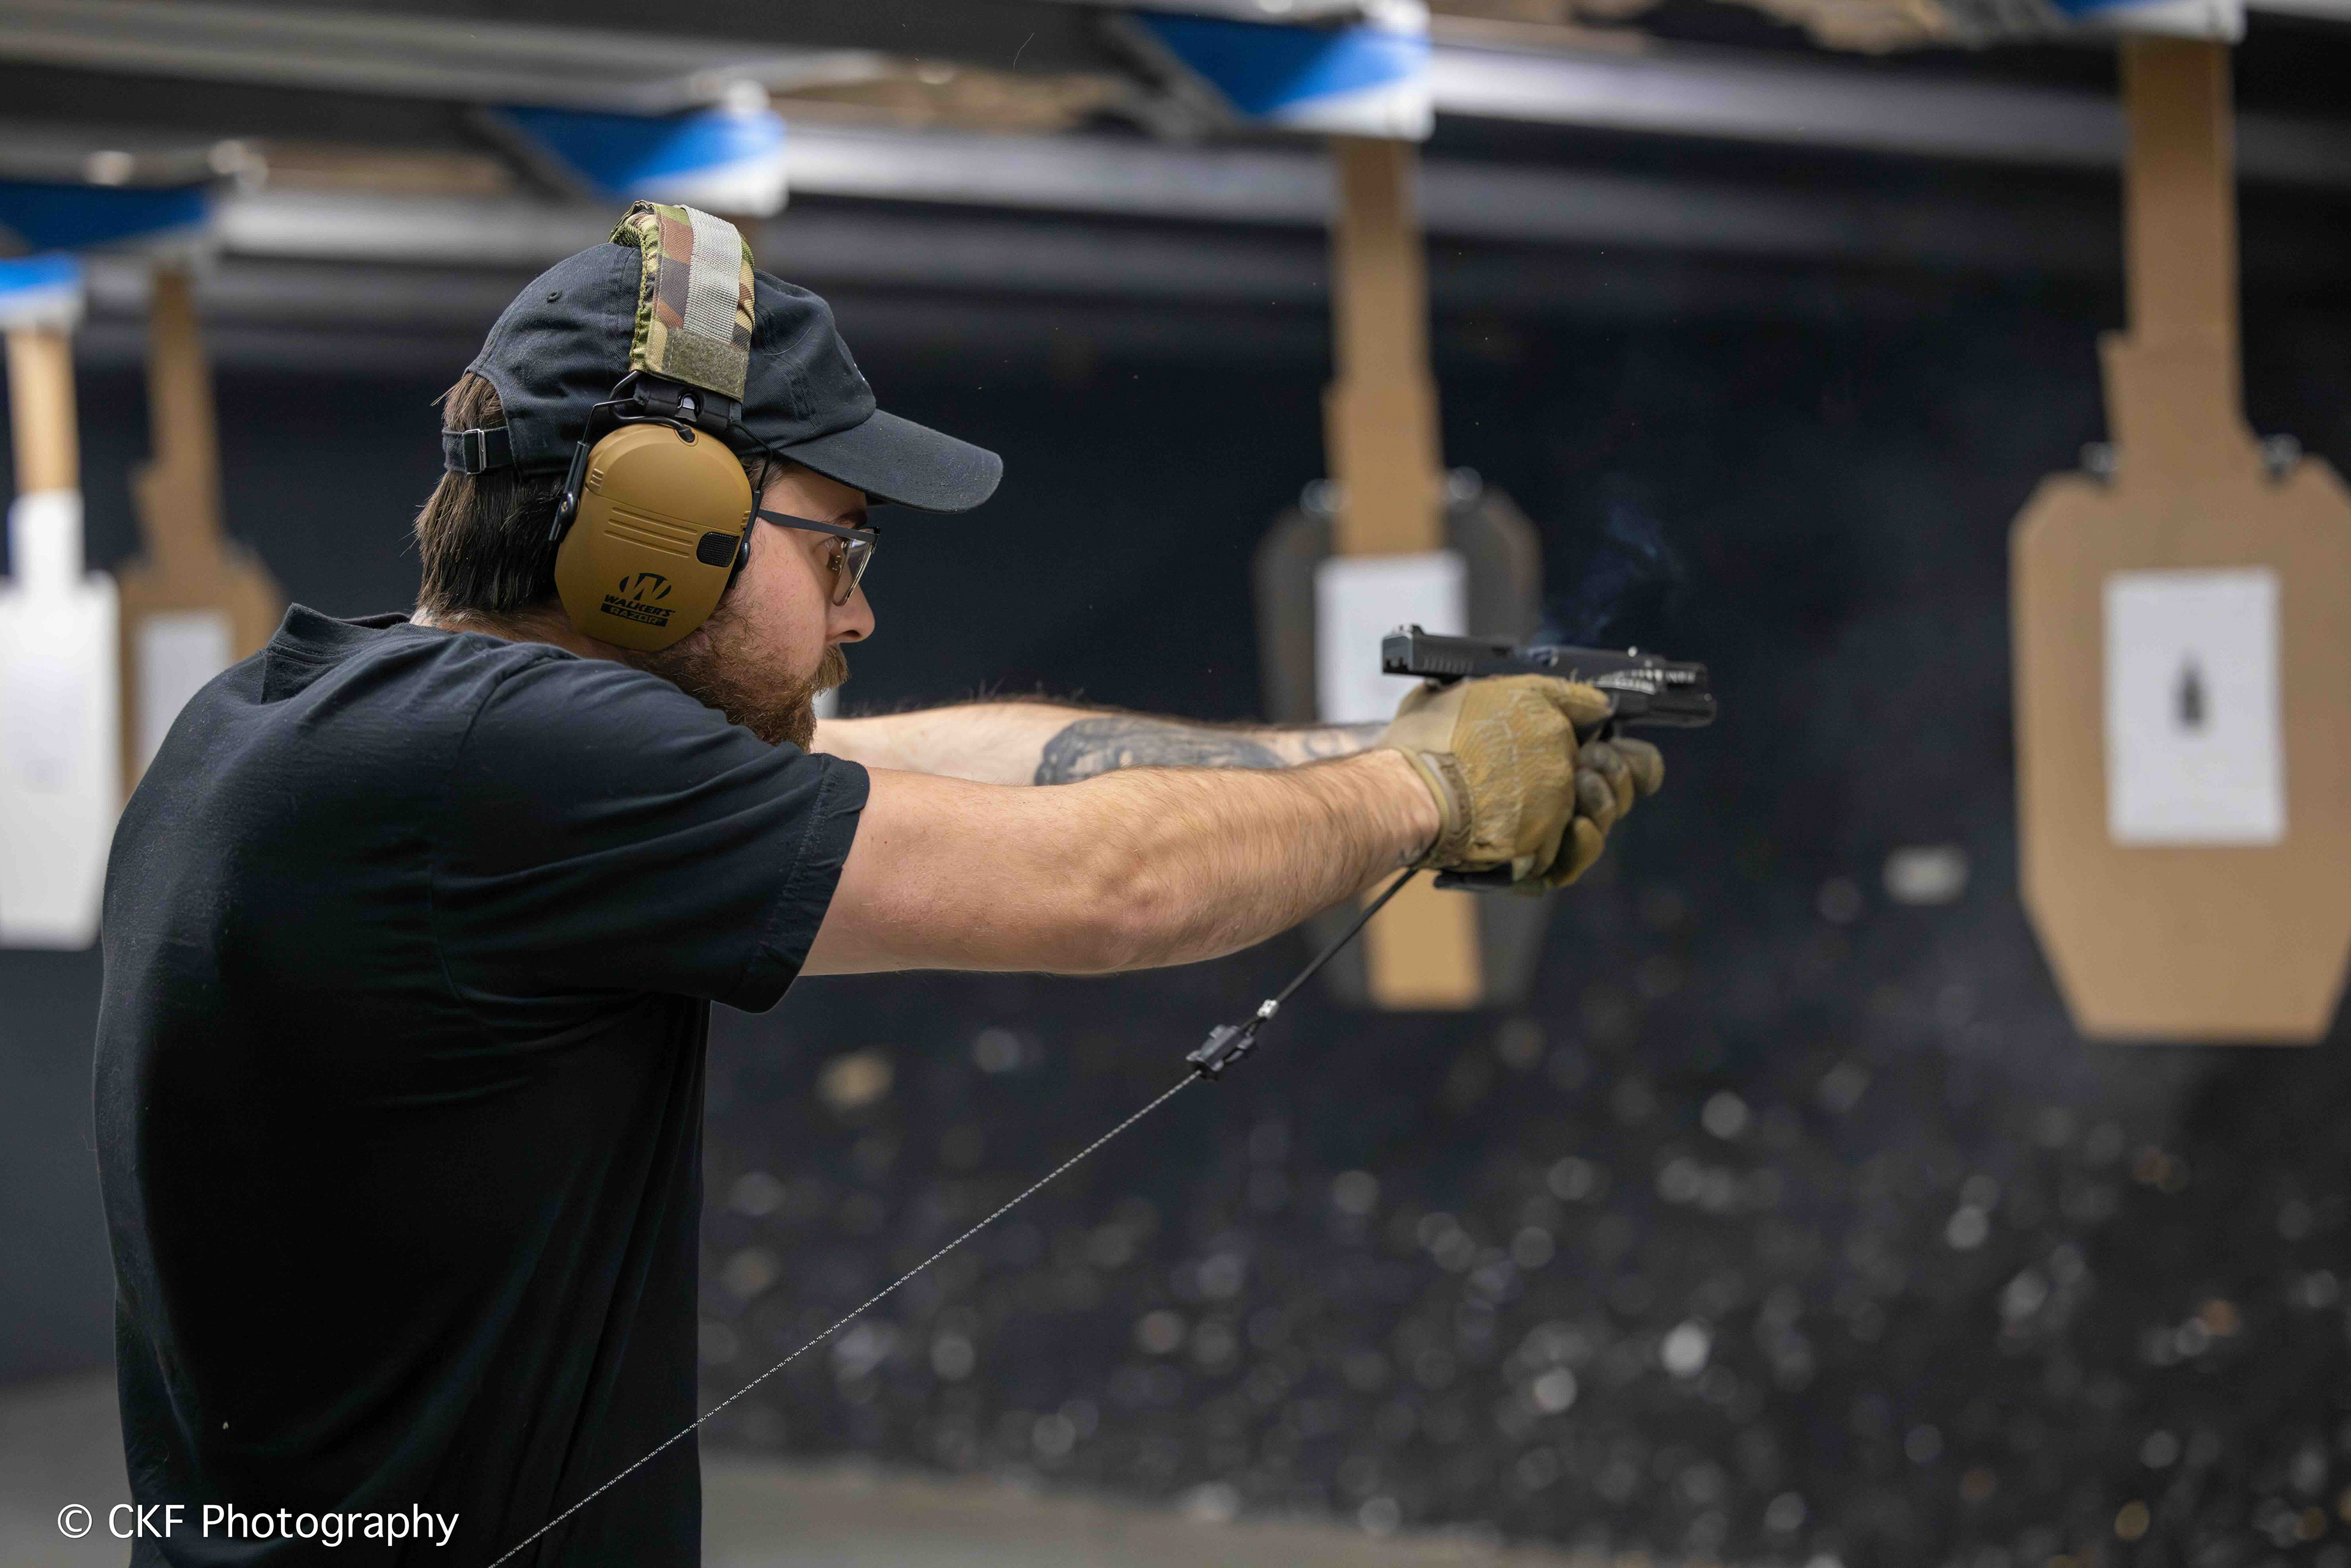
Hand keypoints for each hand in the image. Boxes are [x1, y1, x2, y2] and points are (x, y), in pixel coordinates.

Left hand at [1379, 675, 1663, 885]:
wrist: (1420, 784)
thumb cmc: (1456, 734)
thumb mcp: (1517, 694)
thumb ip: (1565, 697)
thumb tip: (1601, 704)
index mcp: (1548, 750)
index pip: (1613, 761)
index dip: (1631, 758)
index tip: (1618, 745)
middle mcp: (1547, 791)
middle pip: (1616, 794)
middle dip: (1617, 775)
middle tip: (1589, 763)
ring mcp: (1537, 829)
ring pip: (1600, 827)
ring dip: (1604, 804)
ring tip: (1581, 787)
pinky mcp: (1525, 864)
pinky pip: (1570, 866)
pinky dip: (1583, 846)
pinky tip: (1579, 826)